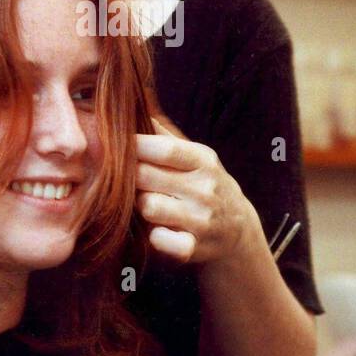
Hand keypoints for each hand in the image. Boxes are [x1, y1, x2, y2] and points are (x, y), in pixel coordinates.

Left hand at [134, 117, 262, 264]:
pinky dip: (153, 236)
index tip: (117, 147)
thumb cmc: (206, 185)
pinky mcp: (193, 248)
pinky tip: (156, 230)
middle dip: (129, 177)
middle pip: (147, 176)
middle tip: (125, 180)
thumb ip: (165, 136)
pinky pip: (159, 240)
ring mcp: (201, 220)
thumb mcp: (197, 158)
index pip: (164, 149)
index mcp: (203, 162)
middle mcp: (205, 189)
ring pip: (149, 206)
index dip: (135, 146)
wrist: (238, 229)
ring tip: (145, 204)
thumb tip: (133, 108)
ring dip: (140, 206)